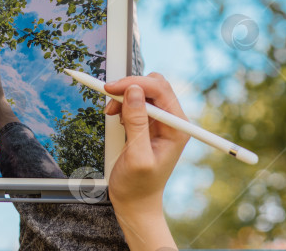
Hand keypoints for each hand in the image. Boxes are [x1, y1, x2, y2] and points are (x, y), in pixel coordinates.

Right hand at [104, 73, 188, 249]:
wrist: (135, 201)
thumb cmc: (138, 186)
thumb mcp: (137, 156)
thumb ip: (137, 123)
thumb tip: (133, 91)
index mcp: (176, 128)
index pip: (160, 90)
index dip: (135, 83)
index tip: (112, 89)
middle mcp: (171, 121)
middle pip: (153, 85)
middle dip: (128, 87)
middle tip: (109, 97)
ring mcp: (159, 121)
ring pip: (142, 90)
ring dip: (123, 95)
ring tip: (111, 113)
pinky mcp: (147, 123)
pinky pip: (135, 101)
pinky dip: (121, 103)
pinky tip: (116, 117)